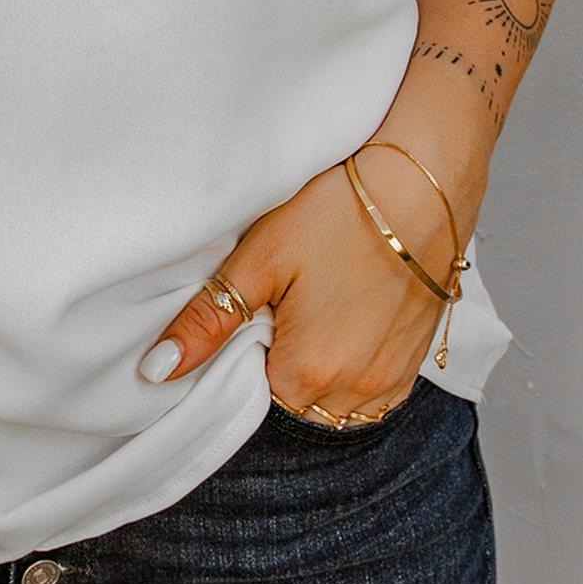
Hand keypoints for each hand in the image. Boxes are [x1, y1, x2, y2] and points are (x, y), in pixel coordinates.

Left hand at [138, 144, 482, 421]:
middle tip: (290, 299)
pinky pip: (373, 392)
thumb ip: (208, 321)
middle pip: (296, 401)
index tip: (259, 307)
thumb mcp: (261, 258)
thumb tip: (157, 371)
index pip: (253, 394)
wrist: (425, 181)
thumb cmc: (339, 210)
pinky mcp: (417, 362)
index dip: (248, 352)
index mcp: (307, 374)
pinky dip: (356, 367)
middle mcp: (355, 391)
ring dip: (322, 369)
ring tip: (322, 305)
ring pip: (336, 402)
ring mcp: (392, 380)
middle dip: (285, 363)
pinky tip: (351, 317)